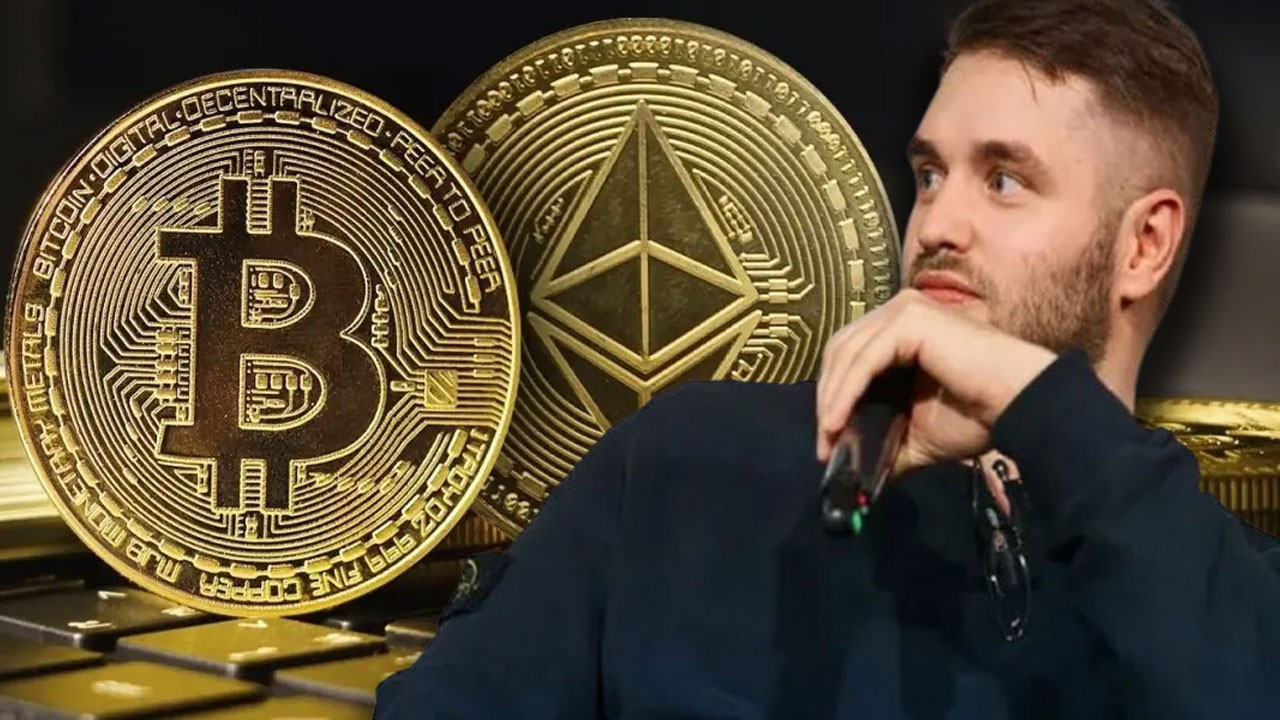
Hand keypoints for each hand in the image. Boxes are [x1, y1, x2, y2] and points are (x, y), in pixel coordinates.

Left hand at [815, 288, 1056, 473]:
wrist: (1019, 404)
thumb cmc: (976, 416)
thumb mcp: (916, 433)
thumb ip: (881, 438)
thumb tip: (849, 466)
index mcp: (900, 331)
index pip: (848, 355)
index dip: (831, 395)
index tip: (826, 441)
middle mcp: (899, 311)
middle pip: (840, 350)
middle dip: (826, 397)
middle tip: (824, 442)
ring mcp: (905, 310)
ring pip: (847, 354)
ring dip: (831, 398)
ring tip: (829, 437)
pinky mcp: (910, 320)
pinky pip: (864, 358)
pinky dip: (846, 391)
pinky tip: (837, 422)